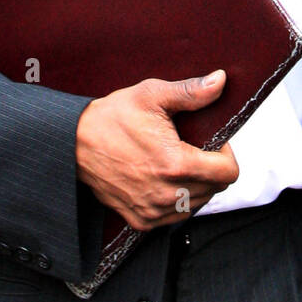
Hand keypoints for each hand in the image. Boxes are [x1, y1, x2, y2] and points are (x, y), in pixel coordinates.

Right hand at [75, 71, 238, 231]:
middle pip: (216, 188)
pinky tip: (164, 178)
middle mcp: (166, 194)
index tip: (212, 141)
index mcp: (176, 165)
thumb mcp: (152, 96)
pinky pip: (175, 215)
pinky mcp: (140, 220)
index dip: (226, 153)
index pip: (228, 173)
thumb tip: (220, 81)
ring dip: (197, 184)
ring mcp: (153, 211)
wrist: (72, 142)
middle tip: (193, 147)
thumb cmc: (111, 117)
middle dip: (212, 167)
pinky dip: (178, 199)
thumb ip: (191, 92)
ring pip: (198, 203)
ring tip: (177, 161)